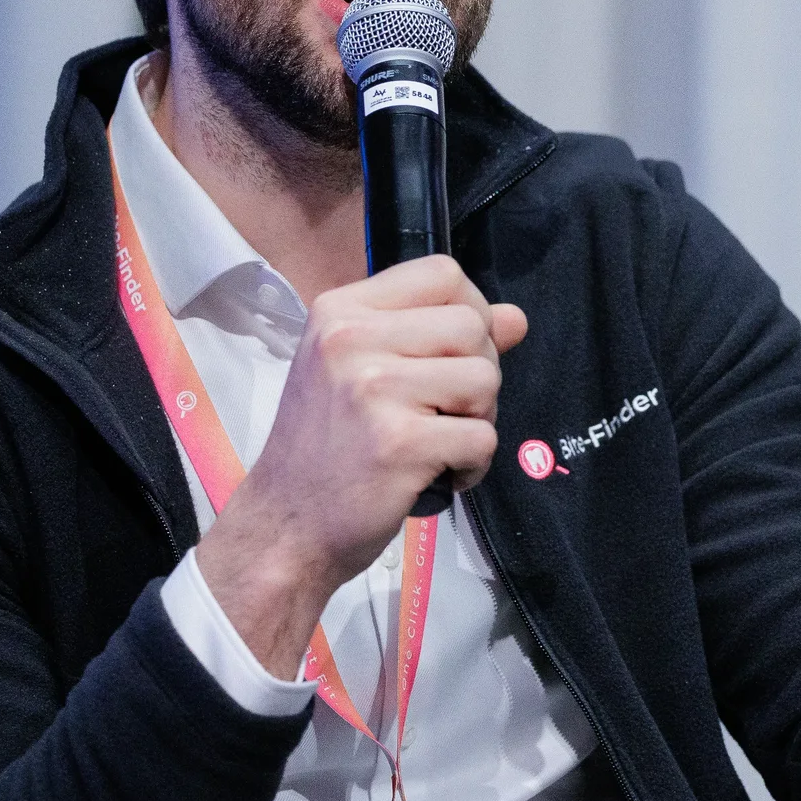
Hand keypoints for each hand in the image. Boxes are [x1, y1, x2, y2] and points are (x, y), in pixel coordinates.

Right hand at [197, 255, 527, 676]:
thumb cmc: (325, 449)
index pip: (443, 273)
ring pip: (485, 379)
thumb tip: (515, 317)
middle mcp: (351, 339)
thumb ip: (436, 337)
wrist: (285, 527)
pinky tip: (438, 475)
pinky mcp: (399, 443)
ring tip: (439, 443)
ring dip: (478, 420)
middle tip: (446, 411)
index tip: (456, 352)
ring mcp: (373, 390)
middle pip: (472, 326)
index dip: (471, 310)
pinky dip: (473, 465)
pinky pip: (482, 438)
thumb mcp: (363, 372)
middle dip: (479, 372)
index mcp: (340, 311)